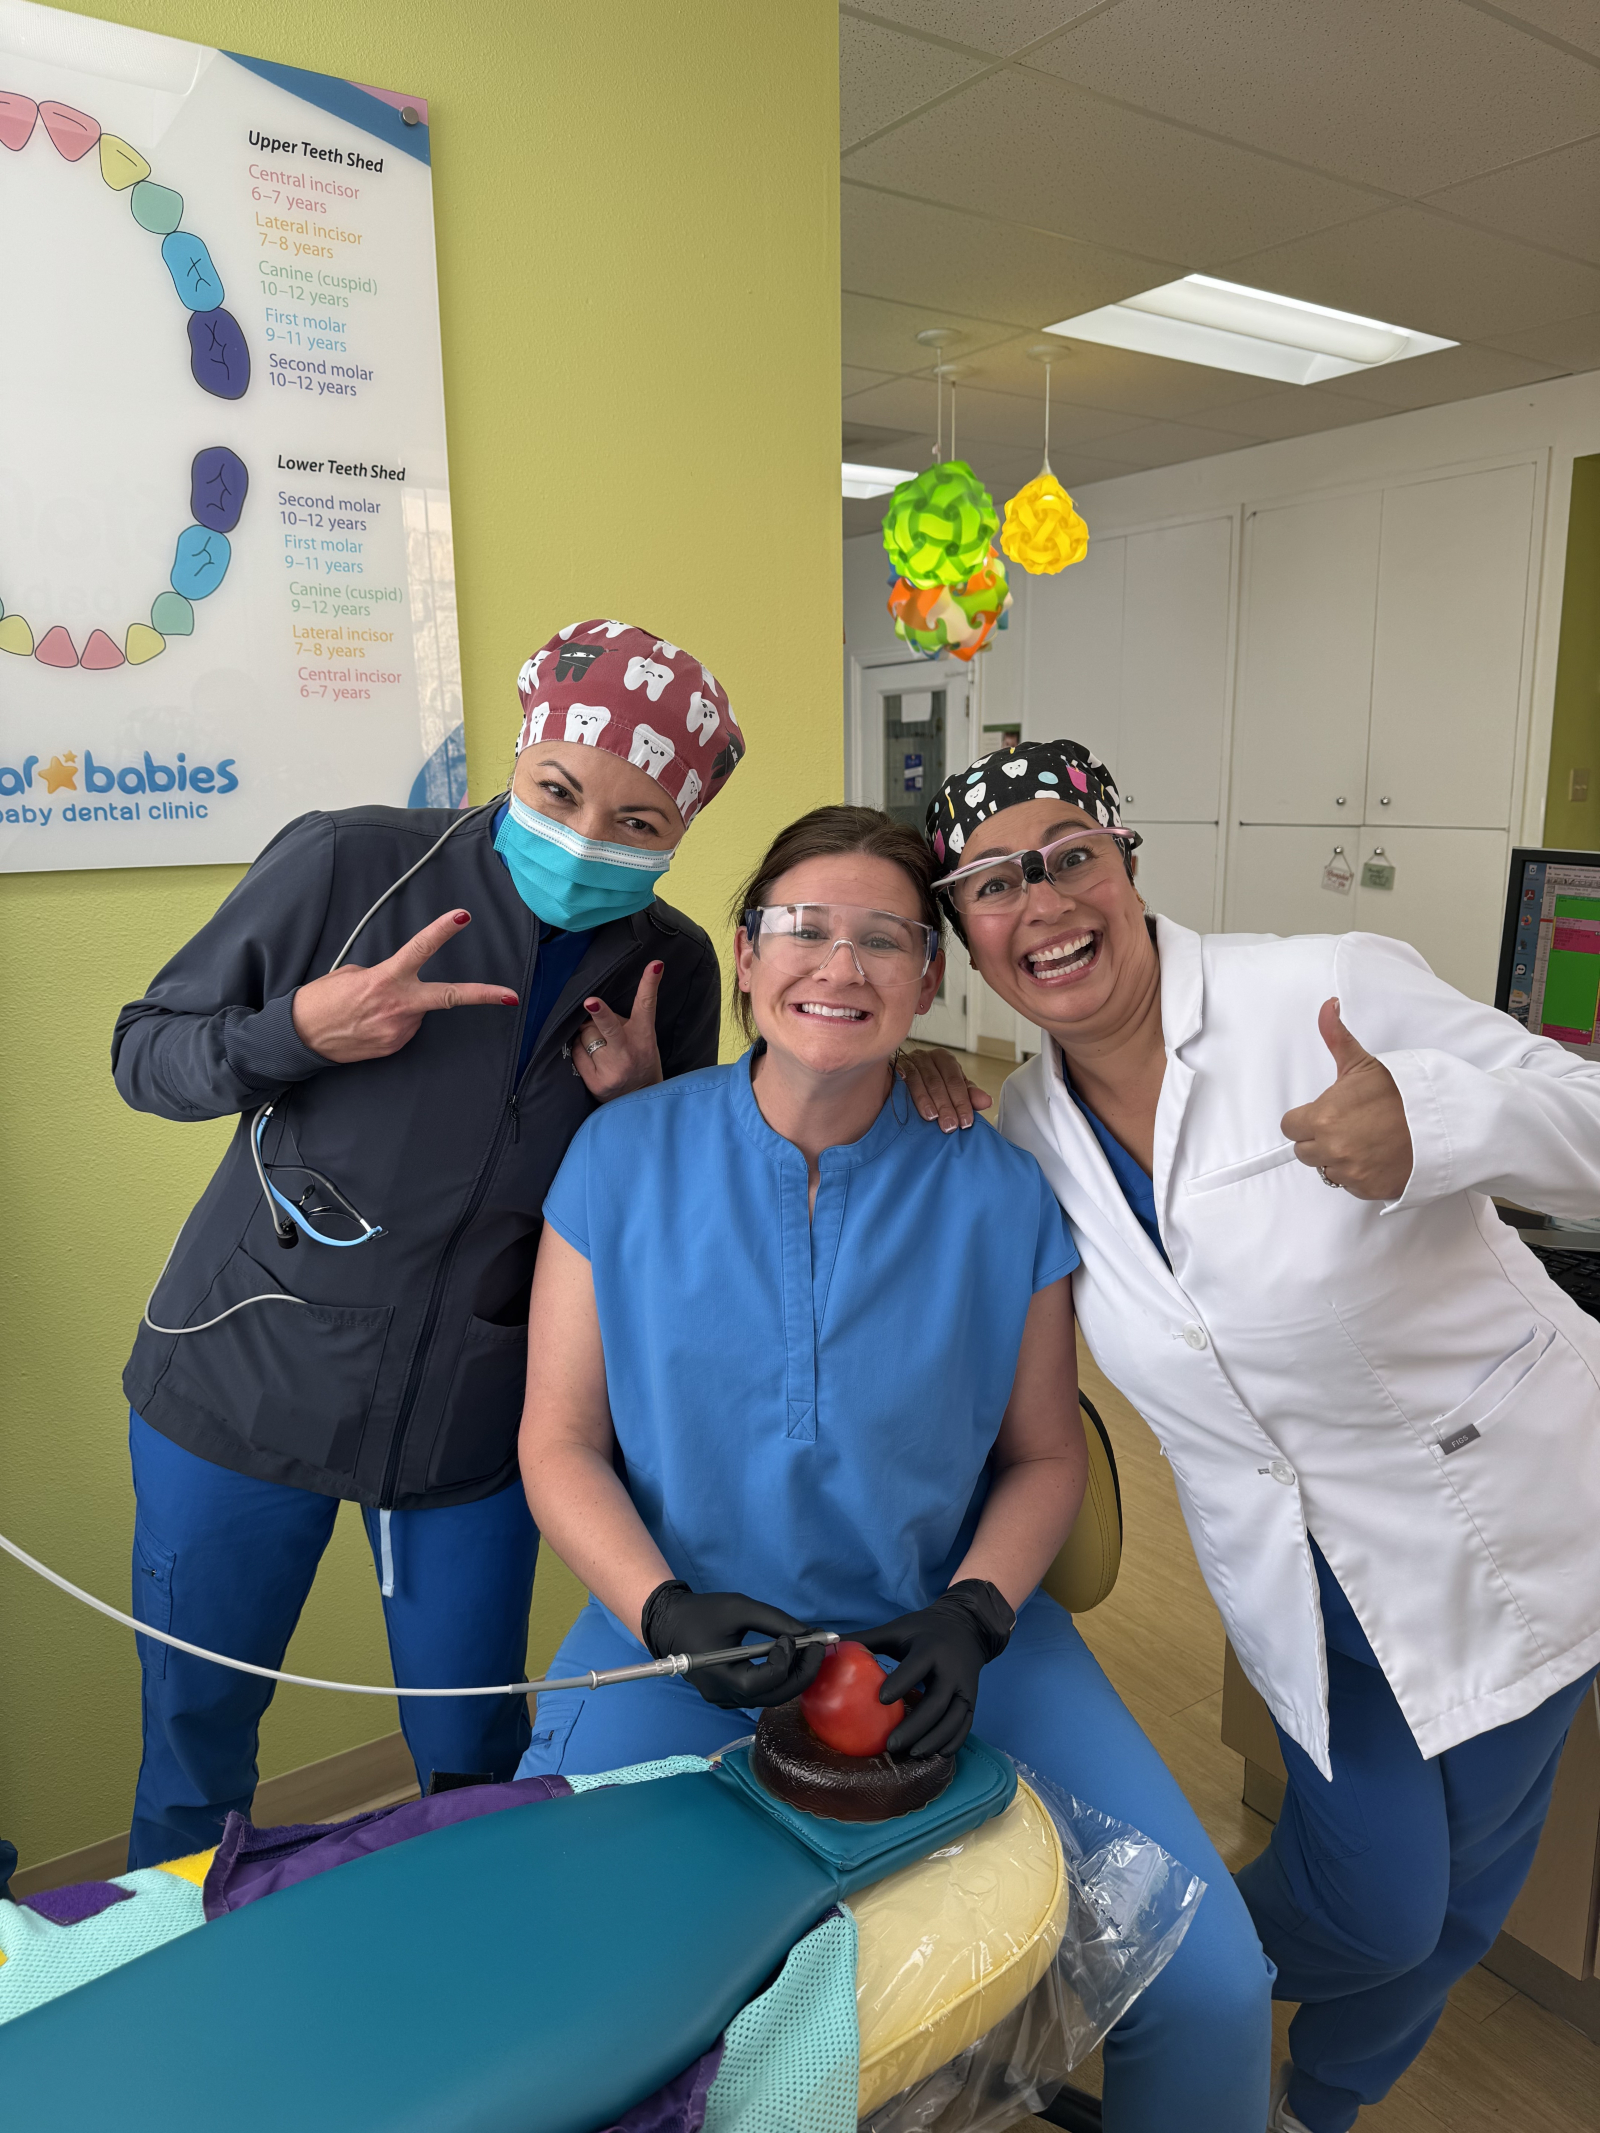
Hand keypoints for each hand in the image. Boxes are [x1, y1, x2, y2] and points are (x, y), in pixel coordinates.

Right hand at [291, 911, 517, 1063]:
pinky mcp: (394, 1047)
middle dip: (483, 996)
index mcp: (386, 978)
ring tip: (369, 1011)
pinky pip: (404, 1029)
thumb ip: (383, 975)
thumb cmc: (321, 1000)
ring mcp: (398, 1030)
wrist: (301, 1037)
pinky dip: (392, 1024)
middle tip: (511, 996)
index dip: (442, 931)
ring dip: (402, 1008)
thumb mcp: (351, 975)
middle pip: (450, 997)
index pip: (419, 949)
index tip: (462, 917)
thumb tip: (399, 983)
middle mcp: (398, 1005)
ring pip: (416, 1012)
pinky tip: (369, 1025)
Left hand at [573, 961, 665, 1102]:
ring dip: (586, 1035)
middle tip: (590, 1002)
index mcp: (644, 1037)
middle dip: (599, 1013)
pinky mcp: (596, 1083)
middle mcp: (628, 1053)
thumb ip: (625, 1024)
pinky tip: (590, 1059)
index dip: (650, 984)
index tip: (655, 966)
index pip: (647, 1006)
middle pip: (609, 1027)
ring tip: (599, 1047)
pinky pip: (576, 1053)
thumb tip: (592, 1009)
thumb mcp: (644, 1042)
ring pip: (586, 1036)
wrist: (638, 1100)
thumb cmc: (639, 1063)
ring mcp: (612, 1070)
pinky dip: (578, 1051)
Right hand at [640, 1580, 826, 1709]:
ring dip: (792, 1676)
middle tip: (818, 1646)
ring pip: (770, 1697)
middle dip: (803, 1672)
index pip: (768, 1680)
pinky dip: (778, 1679)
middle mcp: (726, 1696)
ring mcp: (726, 1700)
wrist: (669, 1622)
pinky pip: (760, 1693)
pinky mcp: (728, 1695)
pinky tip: (787, 1659)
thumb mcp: (740, 1608)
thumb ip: (775, 1620)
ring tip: (806, 1651)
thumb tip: (808, 1634)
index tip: (794, 1635)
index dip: (789, 1659)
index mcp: (724, 1678)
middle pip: (776, 1695)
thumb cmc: (703, 1613)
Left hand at [855, 1580, 1014, 1758]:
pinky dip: (952, 1742)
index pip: (916, 1666)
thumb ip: (867, 1639)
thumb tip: (830, 1645)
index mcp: (930, 1648)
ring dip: (933, 1739)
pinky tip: (935, 1753)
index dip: (901, 1682)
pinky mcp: (971, 1700)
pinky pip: (965, 1725)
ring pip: (953, 1719)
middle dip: (915, 1726)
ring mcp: (965, 1687)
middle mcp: (951, 1670)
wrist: (968, 1628)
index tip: (881, 1700)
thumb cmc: (924, 1630)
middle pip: (936, 1702)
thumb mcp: (897, 1629)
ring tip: (910, 1754)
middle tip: (890, 1745)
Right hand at [896, 1046, 991, 1132]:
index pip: (955, 1081)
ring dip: (926, 1101)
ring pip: (919, 1081)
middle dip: (946, 1105)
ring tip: (933, 1118)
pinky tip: (909, 1103)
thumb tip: (987, 1102)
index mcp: (944, 1059)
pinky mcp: (892, 1068)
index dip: (962, 1102)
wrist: (896, 1077)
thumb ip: (968, 1095)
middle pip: (938, 1082)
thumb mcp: (951, 1089)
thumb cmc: (930, 1085)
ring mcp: (908, 1061)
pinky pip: (900, 1079)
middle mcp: (926, 1057)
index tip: (966, 1122)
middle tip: (950, 1126)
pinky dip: (906, 1091)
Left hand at [1281, 997, 1413, 1200]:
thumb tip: (1327, 1006)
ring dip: (1340, 1159)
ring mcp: (1351, 1173)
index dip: (1306, 1119)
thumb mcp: (1364, 1063)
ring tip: (1366, 1141)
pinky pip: (1353, 1186)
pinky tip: (1378, 1157)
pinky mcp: (1369, 1190)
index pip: (1290, 1127)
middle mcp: (1331, 1150)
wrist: (1442, 1122)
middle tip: (1349, 1127)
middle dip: (1320, 1141)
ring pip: (1329, 1170)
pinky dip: (1362, 1175)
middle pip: (1306, 1152)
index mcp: (1321, 1119)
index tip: (1324, 1115)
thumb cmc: (1401, 1093)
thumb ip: (1336, 1038)